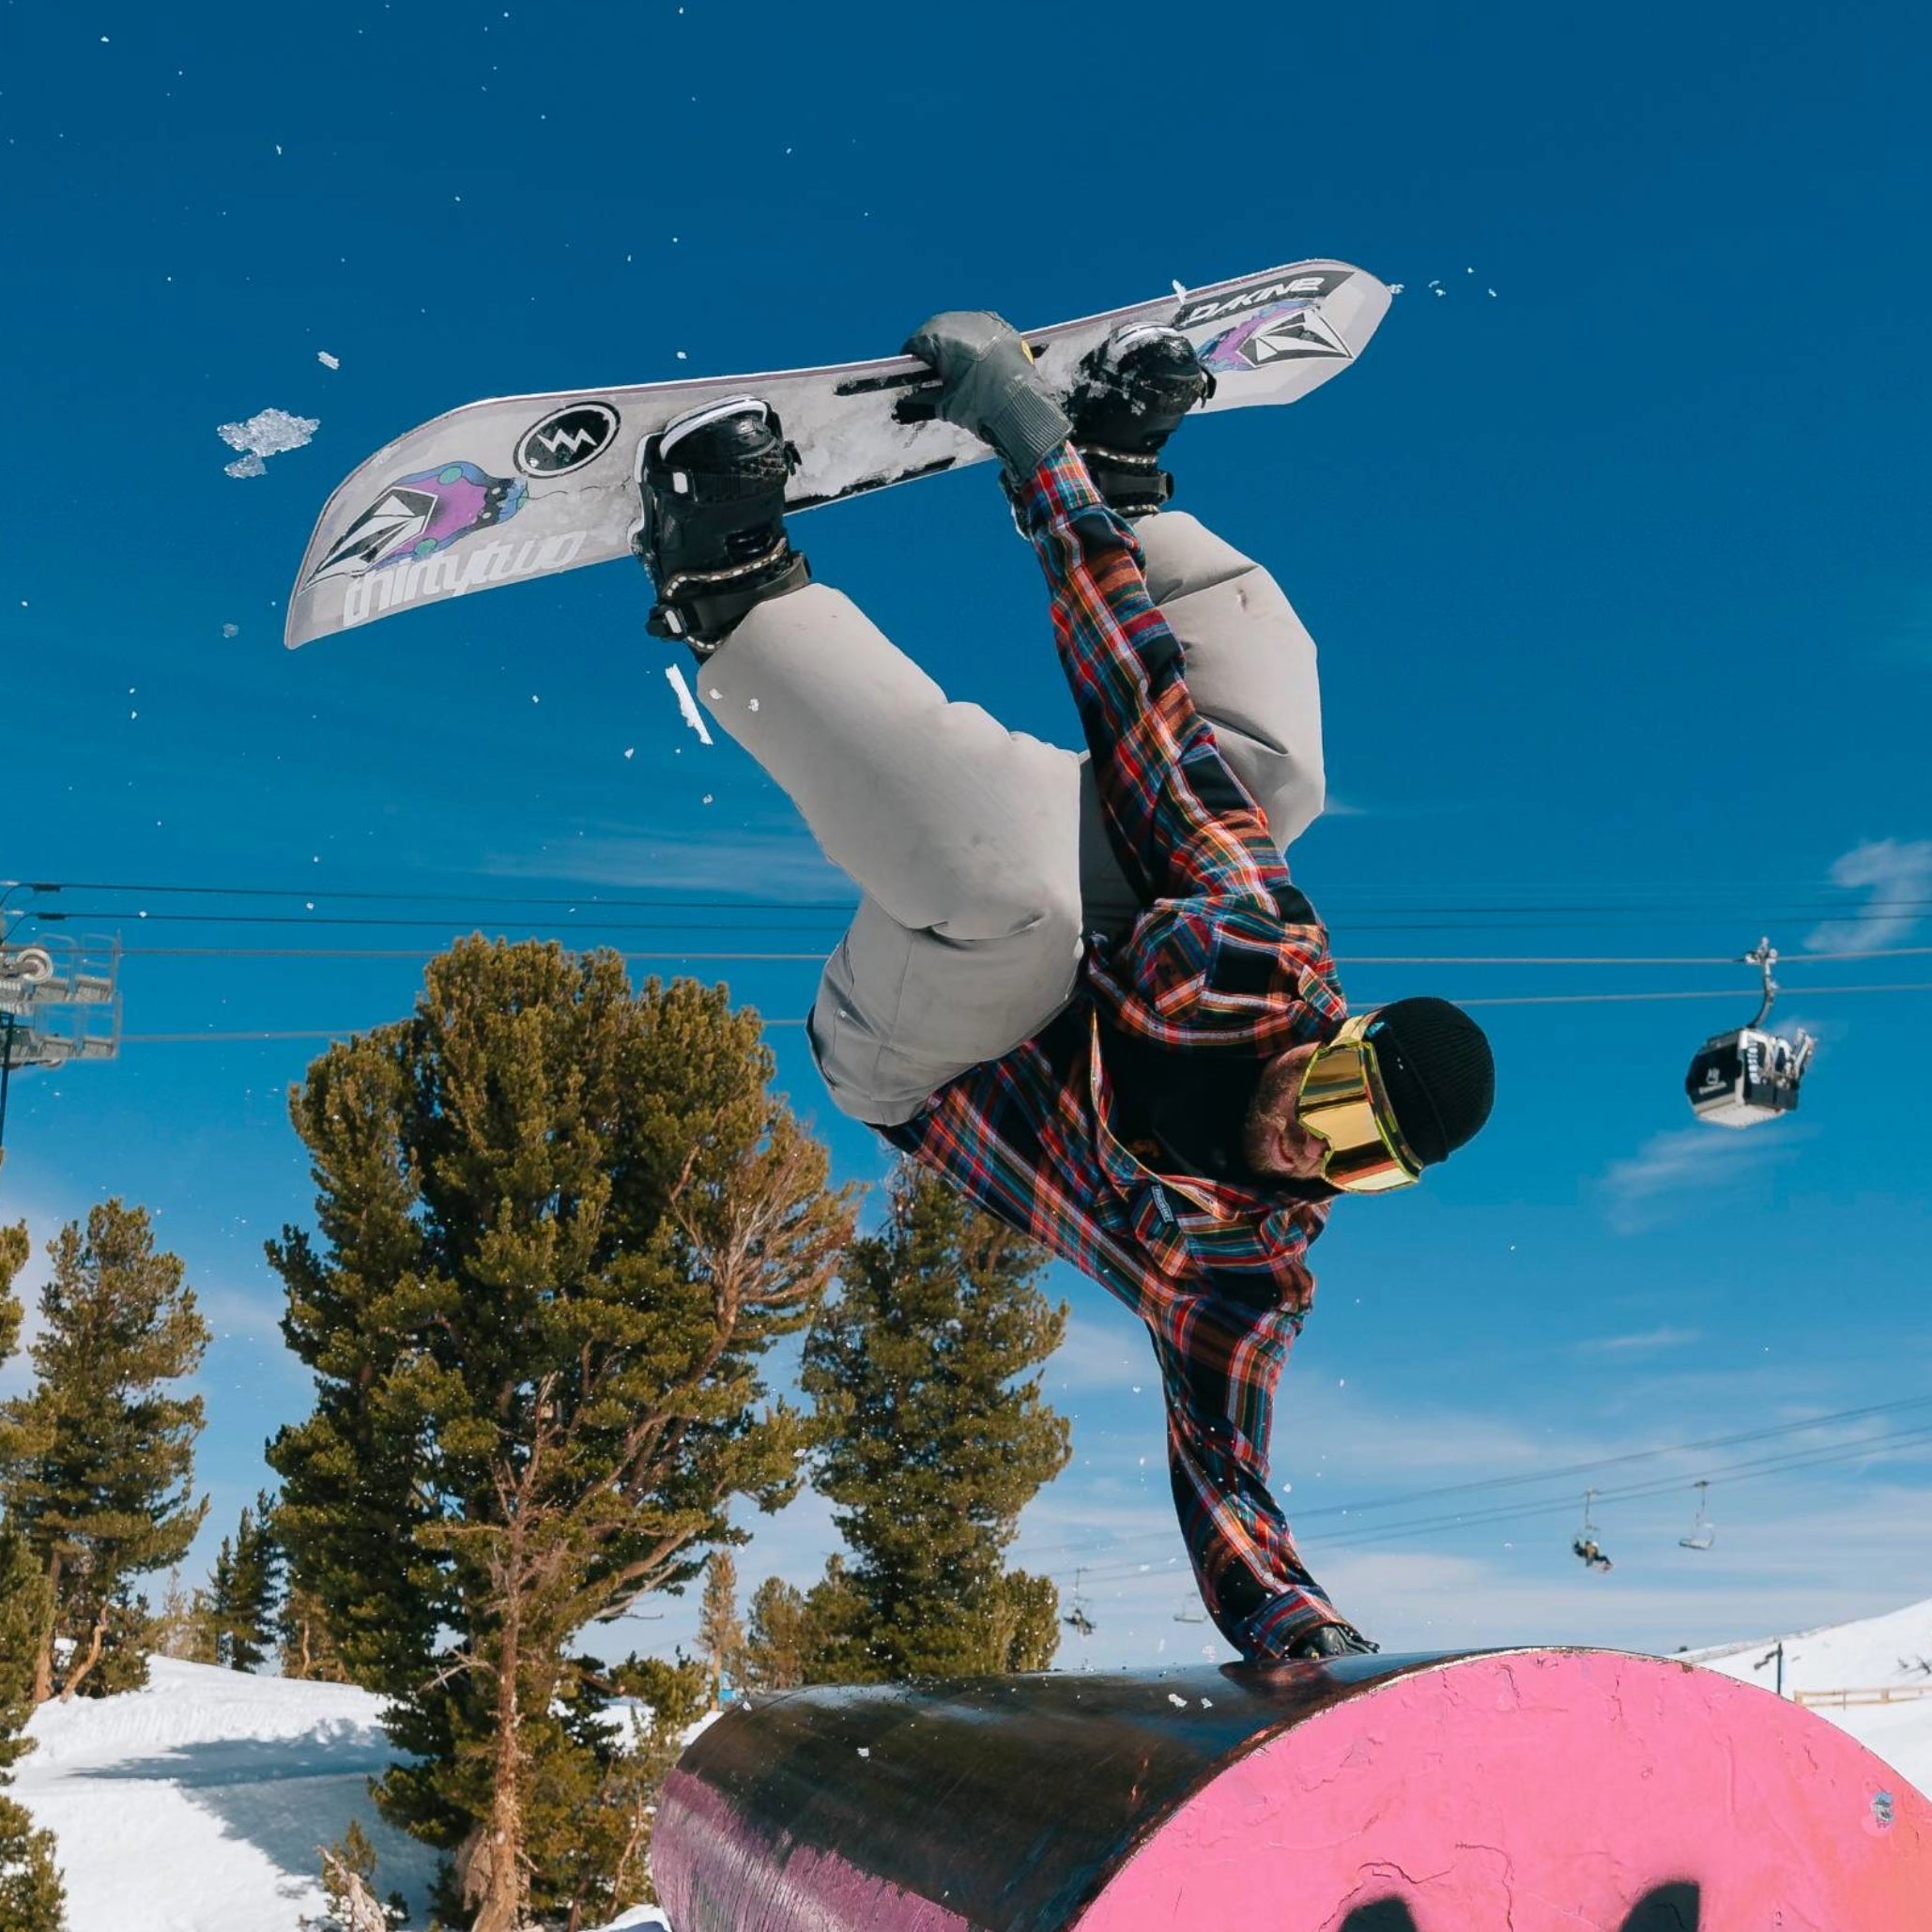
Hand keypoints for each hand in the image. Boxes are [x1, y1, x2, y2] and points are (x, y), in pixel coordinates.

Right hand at [901, 310, 1071, 475]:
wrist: (1023, 408)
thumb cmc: (980, 407)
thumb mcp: (946, 405)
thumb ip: (923, 398)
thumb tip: (910, 399)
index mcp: (942, 338)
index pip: (916, 343)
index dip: (911, 359)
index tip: (911, 374)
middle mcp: (961, 321)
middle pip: (937, 330)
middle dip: (933, 348)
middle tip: (932, 371)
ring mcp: (983, 321)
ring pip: (959, 326)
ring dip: (953, 343)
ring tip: (955, 366)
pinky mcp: (1001, 326)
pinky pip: (979, 329)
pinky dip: (973, 341)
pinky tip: (975, 359)